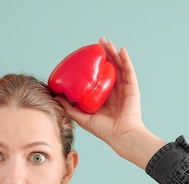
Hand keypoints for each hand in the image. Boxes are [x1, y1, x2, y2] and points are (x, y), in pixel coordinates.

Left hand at [57, 41, 165, 167]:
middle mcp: (115, 90)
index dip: (95, 65)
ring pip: (119, 66)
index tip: (87, 55)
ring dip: (114, 53)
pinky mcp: (132, 88)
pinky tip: (121, 50)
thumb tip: (56, 97)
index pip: (100, 76)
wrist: (120, 135)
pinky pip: (129, 71)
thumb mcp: (82, 117)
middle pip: (110, 67)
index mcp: (105, 96)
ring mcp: (124, 88)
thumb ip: (70, 108)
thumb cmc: (103, 130)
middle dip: (104, 54)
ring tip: (106, 42)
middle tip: (97, 43)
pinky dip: (125, 60)